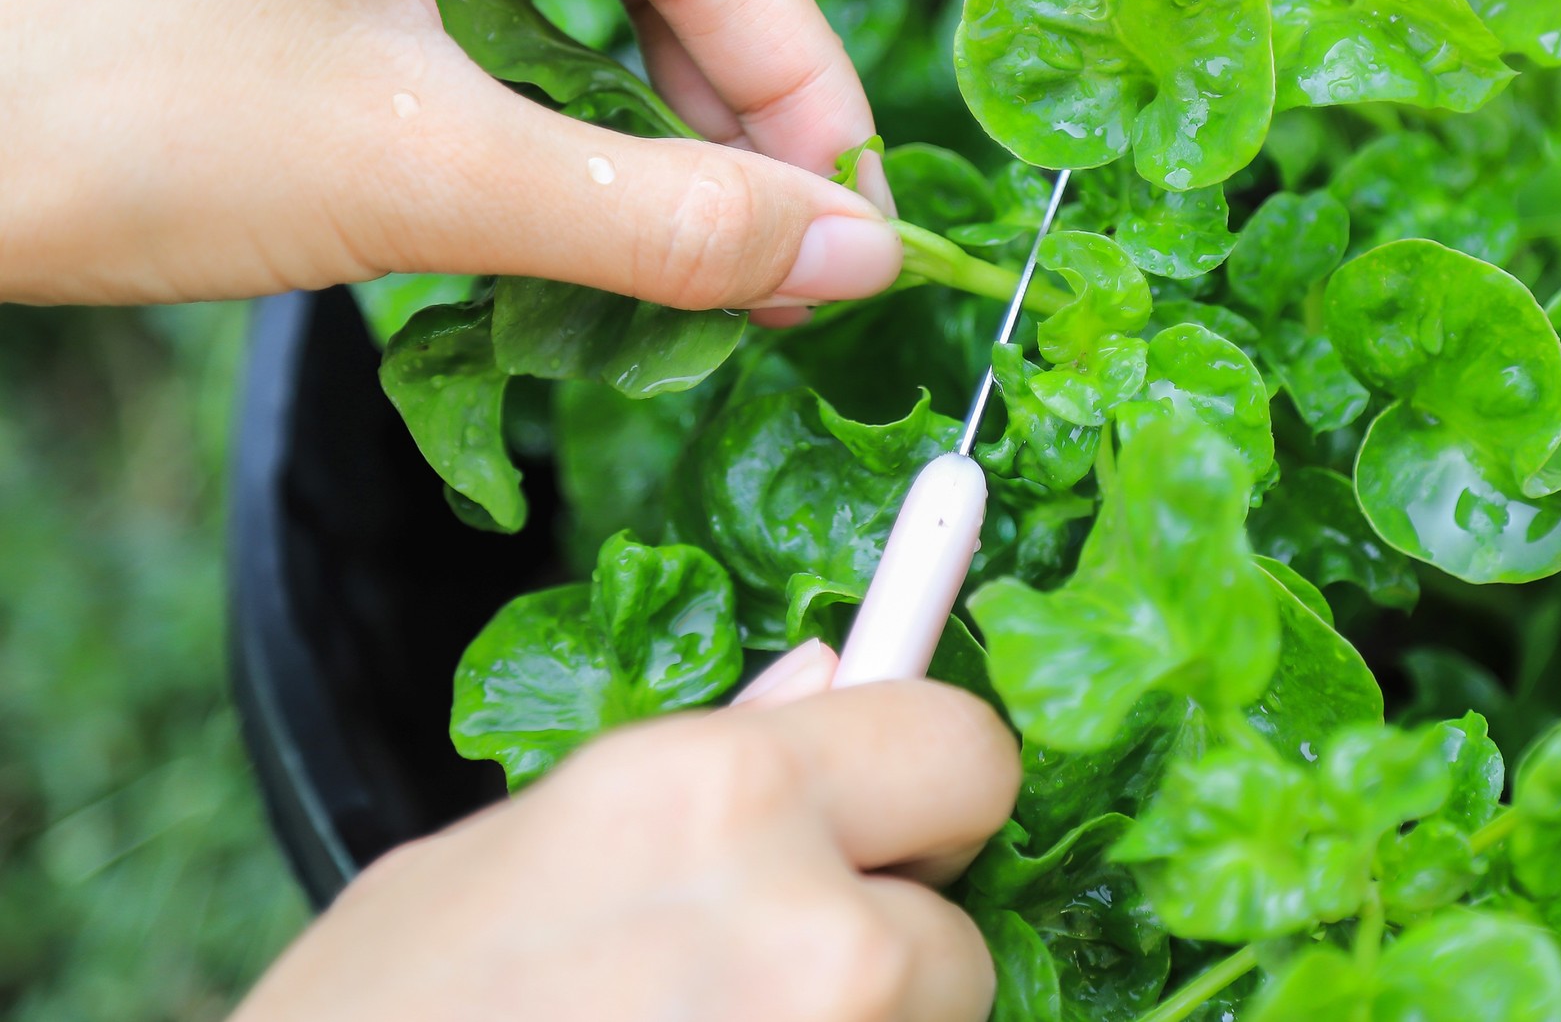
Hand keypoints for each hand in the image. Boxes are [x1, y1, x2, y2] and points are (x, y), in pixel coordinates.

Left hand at [0, 0, 900, 308]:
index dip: (793, 80)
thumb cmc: (107, 126)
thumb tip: (854, 260)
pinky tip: (578, 112)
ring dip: (641, 43)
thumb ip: (670, 220)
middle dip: (722, 63)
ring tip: (698, 178)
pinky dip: (543, 18)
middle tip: (784, 213)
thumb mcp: (433, 178)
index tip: (856, 215)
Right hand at [231, 677, 1019, 1021]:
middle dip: (893, 945)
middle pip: (960, 928)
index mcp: (715, 794)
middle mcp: (805, 930)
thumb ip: (697, 764)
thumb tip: (829, 678)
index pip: (964, 745)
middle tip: (767, 979)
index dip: (935, 784)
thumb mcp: (500, 855)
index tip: (918, 812)